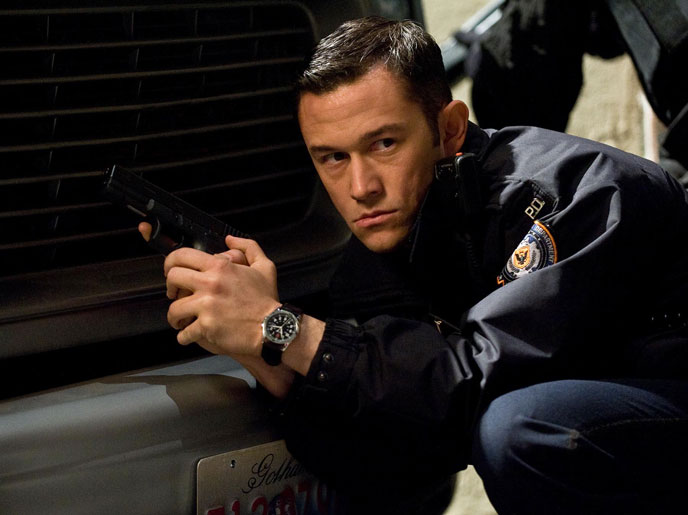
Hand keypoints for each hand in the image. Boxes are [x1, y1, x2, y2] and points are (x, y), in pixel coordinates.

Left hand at [164, 235, 278, 356]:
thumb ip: (248, 247)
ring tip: (182, 320)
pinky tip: (190, 335)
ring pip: (174, 309)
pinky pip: (184, 333)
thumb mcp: (264, 267)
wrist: (272, 328)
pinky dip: (185, 336)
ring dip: (175, 316)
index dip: (171, 262)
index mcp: (220, 268)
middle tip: (175, 295)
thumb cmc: (267, 301)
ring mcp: (207, 306)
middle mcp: (210, 284)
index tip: (171, 270)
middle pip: (172, 278)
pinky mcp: (207, 327)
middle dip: (170, 288)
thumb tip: (230, 240)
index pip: (182, 255)